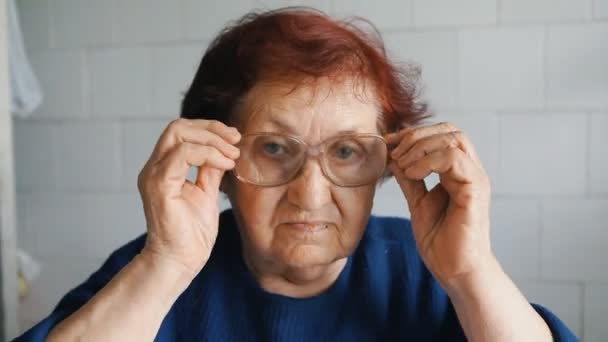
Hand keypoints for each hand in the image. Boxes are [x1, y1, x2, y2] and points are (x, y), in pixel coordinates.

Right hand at [137, 119, 240, 276]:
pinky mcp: (159, 186)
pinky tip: (225, 164)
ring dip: (212, 140)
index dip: (210, 129)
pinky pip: (182, 154)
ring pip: (178, 134)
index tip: (235, 138)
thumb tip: (223, 150)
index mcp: (164, 168)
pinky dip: (207, 154)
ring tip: (232, 155)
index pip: (182, 132)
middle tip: (235, 140)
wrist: (181, 261)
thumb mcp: (206, 193)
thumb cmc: (192, 234)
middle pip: (178, 126)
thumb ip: (209, 170)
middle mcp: (154, 168)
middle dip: (211, 128)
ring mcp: (154, 176)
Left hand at [385, 122, 492, 288]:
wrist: (455, 270)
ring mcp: (475, 179)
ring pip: (454, 139)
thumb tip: (394, 156)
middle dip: (417, 135)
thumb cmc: (441, 241)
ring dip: (421, 147)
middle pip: (450, 130)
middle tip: (394, 151)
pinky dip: (429, 161)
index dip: (414, 134)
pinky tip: (413, 174)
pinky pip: (455, 159)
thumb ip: (410, 178)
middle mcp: (470, 171)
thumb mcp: (418, 202)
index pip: (442, 135)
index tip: (388, 144)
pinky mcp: (475, 191)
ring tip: (402, 164)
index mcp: (458, 172)